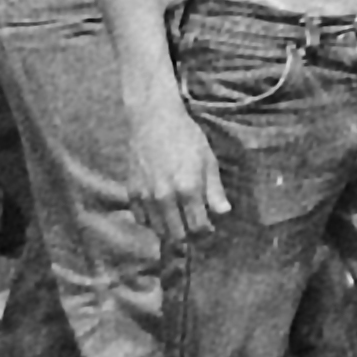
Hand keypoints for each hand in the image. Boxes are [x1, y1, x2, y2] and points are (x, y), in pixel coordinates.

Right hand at [128, 89, 229, 246]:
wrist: (154, 120)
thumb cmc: (186, 137)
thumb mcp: (208, 160)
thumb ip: (215, 190)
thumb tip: (223, 213)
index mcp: (188, 189)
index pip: (198, 228)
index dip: (207, 233)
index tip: (210, 228)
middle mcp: (165, 197)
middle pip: (178, 236)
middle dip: (190, 236)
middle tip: (196, 227)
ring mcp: (146, 197)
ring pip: (159, 231)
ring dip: (172, 231)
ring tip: (181, 221)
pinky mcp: (132, 193)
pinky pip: (142, 220)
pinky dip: (153, 222)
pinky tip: (163, 213)